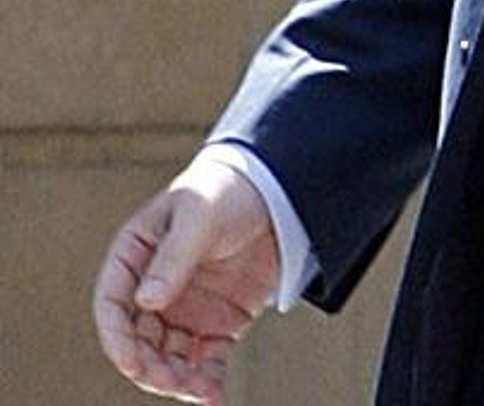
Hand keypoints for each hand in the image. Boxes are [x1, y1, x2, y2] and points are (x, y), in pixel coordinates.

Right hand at [93, 153, 280, 403]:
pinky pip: (206, 361)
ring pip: (169, 359)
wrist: (279, 191)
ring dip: (179, 380)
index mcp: (135, 259)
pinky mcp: (217, 324)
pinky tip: (216, 396)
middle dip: (151, 367)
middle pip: (139, 343)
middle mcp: (154, 291)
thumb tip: (147, 302)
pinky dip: (208, 381)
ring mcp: (184, 311)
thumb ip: (175, 255)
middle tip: (174, 380)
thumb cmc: (228, 190)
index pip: (112, 306)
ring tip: (203, 391)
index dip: (118, 339)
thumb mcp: (200, 214)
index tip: (133, 363)